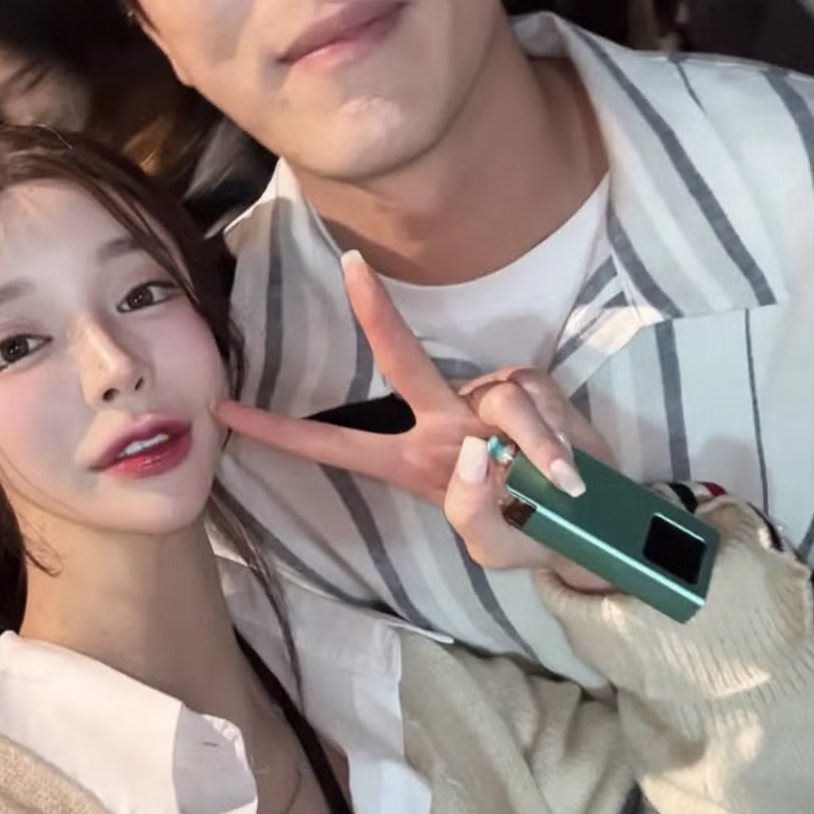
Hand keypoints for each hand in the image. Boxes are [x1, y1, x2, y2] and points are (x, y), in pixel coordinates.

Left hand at [215, 250, 614, 586]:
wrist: (590, 523)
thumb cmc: (527, 534)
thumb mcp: (494, 548)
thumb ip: (474, 514)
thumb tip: (472, 450)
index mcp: (411, 462)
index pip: (334, 446)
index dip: (280, 430)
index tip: (223, 409)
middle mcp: (441, 421)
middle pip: (403, 360)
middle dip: (377, 313)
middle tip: (351, 265)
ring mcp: (485, 399)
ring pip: (501, 400)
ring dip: (534, 443)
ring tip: (558, 482)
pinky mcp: (531, 387)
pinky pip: (538, 403)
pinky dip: (555, 438)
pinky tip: (568, 469)